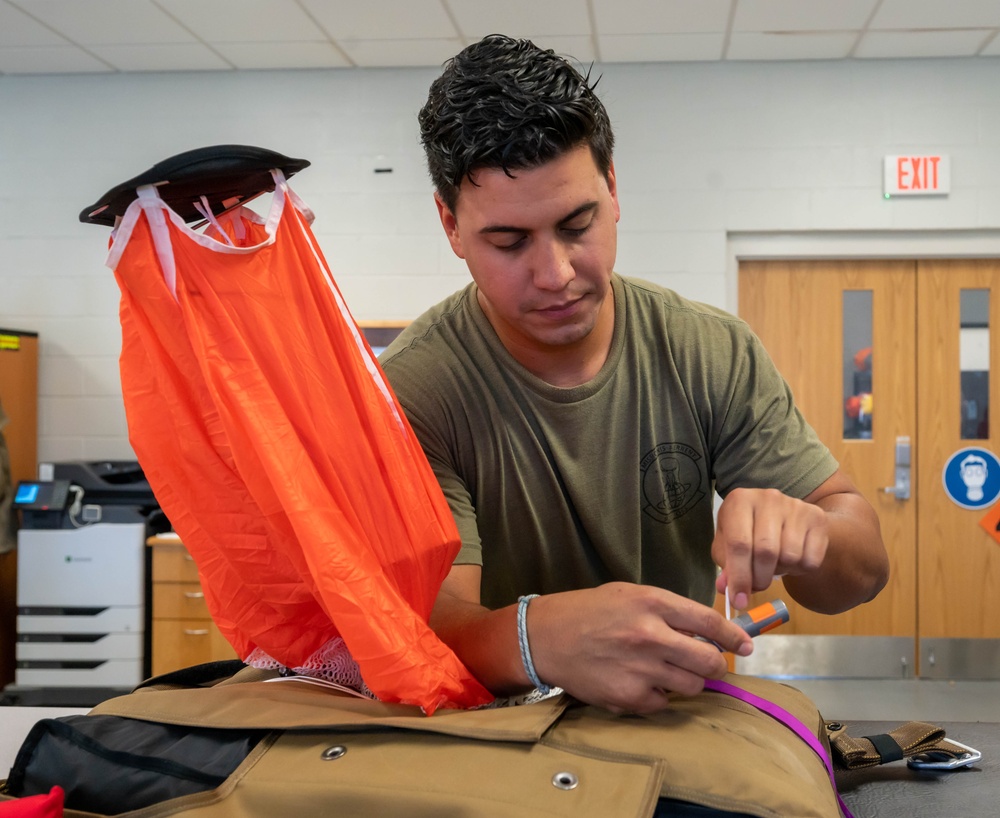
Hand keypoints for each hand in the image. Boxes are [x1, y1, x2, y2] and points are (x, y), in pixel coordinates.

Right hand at [527, 583, 752, 714]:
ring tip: (664, 671)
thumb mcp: (630, 595)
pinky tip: (637, 681)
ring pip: (692, 687)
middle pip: (710, 661)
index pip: (709, 623)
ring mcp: (640, 669)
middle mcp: (650, 635)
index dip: (734, 636)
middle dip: (715, 665)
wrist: (545, 637)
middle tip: (707, 664)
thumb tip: (708, 632)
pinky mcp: (628, 697)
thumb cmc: (589, 612)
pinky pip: (662, 703)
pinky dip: (657, 696)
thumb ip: (668, 611)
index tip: (746, 645)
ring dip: (686, 681)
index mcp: (652, 603)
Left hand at [712, 487, 828, 609]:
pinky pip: (811, 559)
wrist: (784, 514)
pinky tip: (791, 559)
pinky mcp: (817, 517)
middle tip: (757, 587)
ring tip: (774, 564)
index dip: (739, 577)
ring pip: (790, 556)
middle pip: (766, 551)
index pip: (739, 544)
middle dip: (760, 578)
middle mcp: (768, 498)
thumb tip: (726, 590)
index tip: (739, 601)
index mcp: (740, 501)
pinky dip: (800, 570)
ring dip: (781, 572)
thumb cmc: (748, 531)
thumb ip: (726, 567)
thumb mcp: (728, 544)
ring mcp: (795, 506)